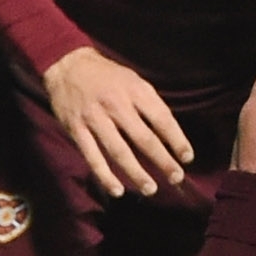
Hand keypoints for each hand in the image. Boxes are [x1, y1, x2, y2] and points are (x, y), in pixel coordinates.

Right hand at [44, 46, 192, 198]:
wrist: (67, 65)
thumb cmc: (106, 75)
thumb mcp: (133, 79)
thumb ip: (149, 103)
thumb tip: (168, 133)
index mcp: (134, 90)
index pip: (161, 118)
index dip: (177, 140)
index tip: (187, 157)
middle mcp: (116, 104)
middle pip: (144, 138)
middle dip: (162, 160)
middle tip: (176, 177)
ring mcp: (95, 118)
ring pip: (119, 151)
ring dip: (136, 173)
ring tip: (150, 188)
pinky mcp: (76, 129)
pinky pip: (92, 156)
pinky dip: (105, 175)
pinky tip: (117, 190)